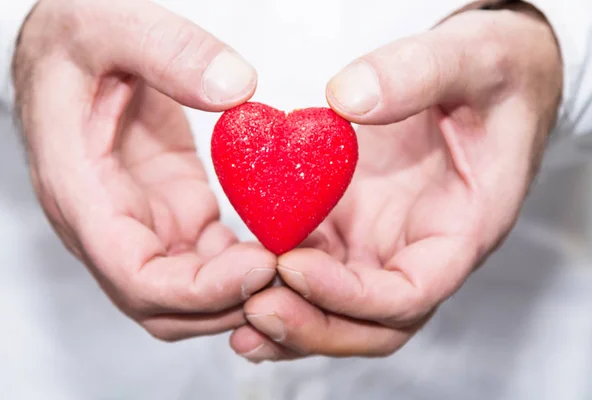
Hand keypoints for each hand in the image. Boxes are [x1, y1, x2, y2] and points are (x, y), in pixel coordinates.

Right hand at [14, 0, 276, 340]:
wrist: (74, 49)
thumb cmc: (76, 37)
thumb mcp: (111, 23)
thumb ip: (168, 51)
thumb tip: (238, 90)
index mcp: (81, 193)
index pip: (136, 278)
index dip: (199, 290)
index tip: (263, 264)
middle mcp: (109, 225)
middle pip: (166, 304)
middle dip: (228, 301)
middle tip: (293, 270)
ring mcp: (145, 222)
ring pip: (190, 291)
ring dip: (241, 290)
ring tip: (297, 260)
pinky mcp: (175, 211)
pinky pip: (211, 258)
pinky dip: (244, 263)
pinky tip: (283, 241)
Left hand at [230, 4, 561, 360]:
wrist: (484, 78)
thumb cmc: (494, 75)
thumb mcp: (471, 60)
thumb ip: (416, 74)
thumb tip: (347, 98)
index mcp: (463, 229)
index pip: (410, 293)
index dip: (352, 296)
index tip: (293, 266)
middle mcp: (419, 249)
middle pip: (371, 322)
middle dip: (315, 326)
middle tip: (255, 310)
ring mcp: (382, 240)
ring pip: (337, 305)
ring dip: (291, 315)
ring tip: (236, 311)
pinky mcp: (351, 222)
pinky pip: (312, 262)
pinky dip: (279, 275)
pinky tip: (239, 269)